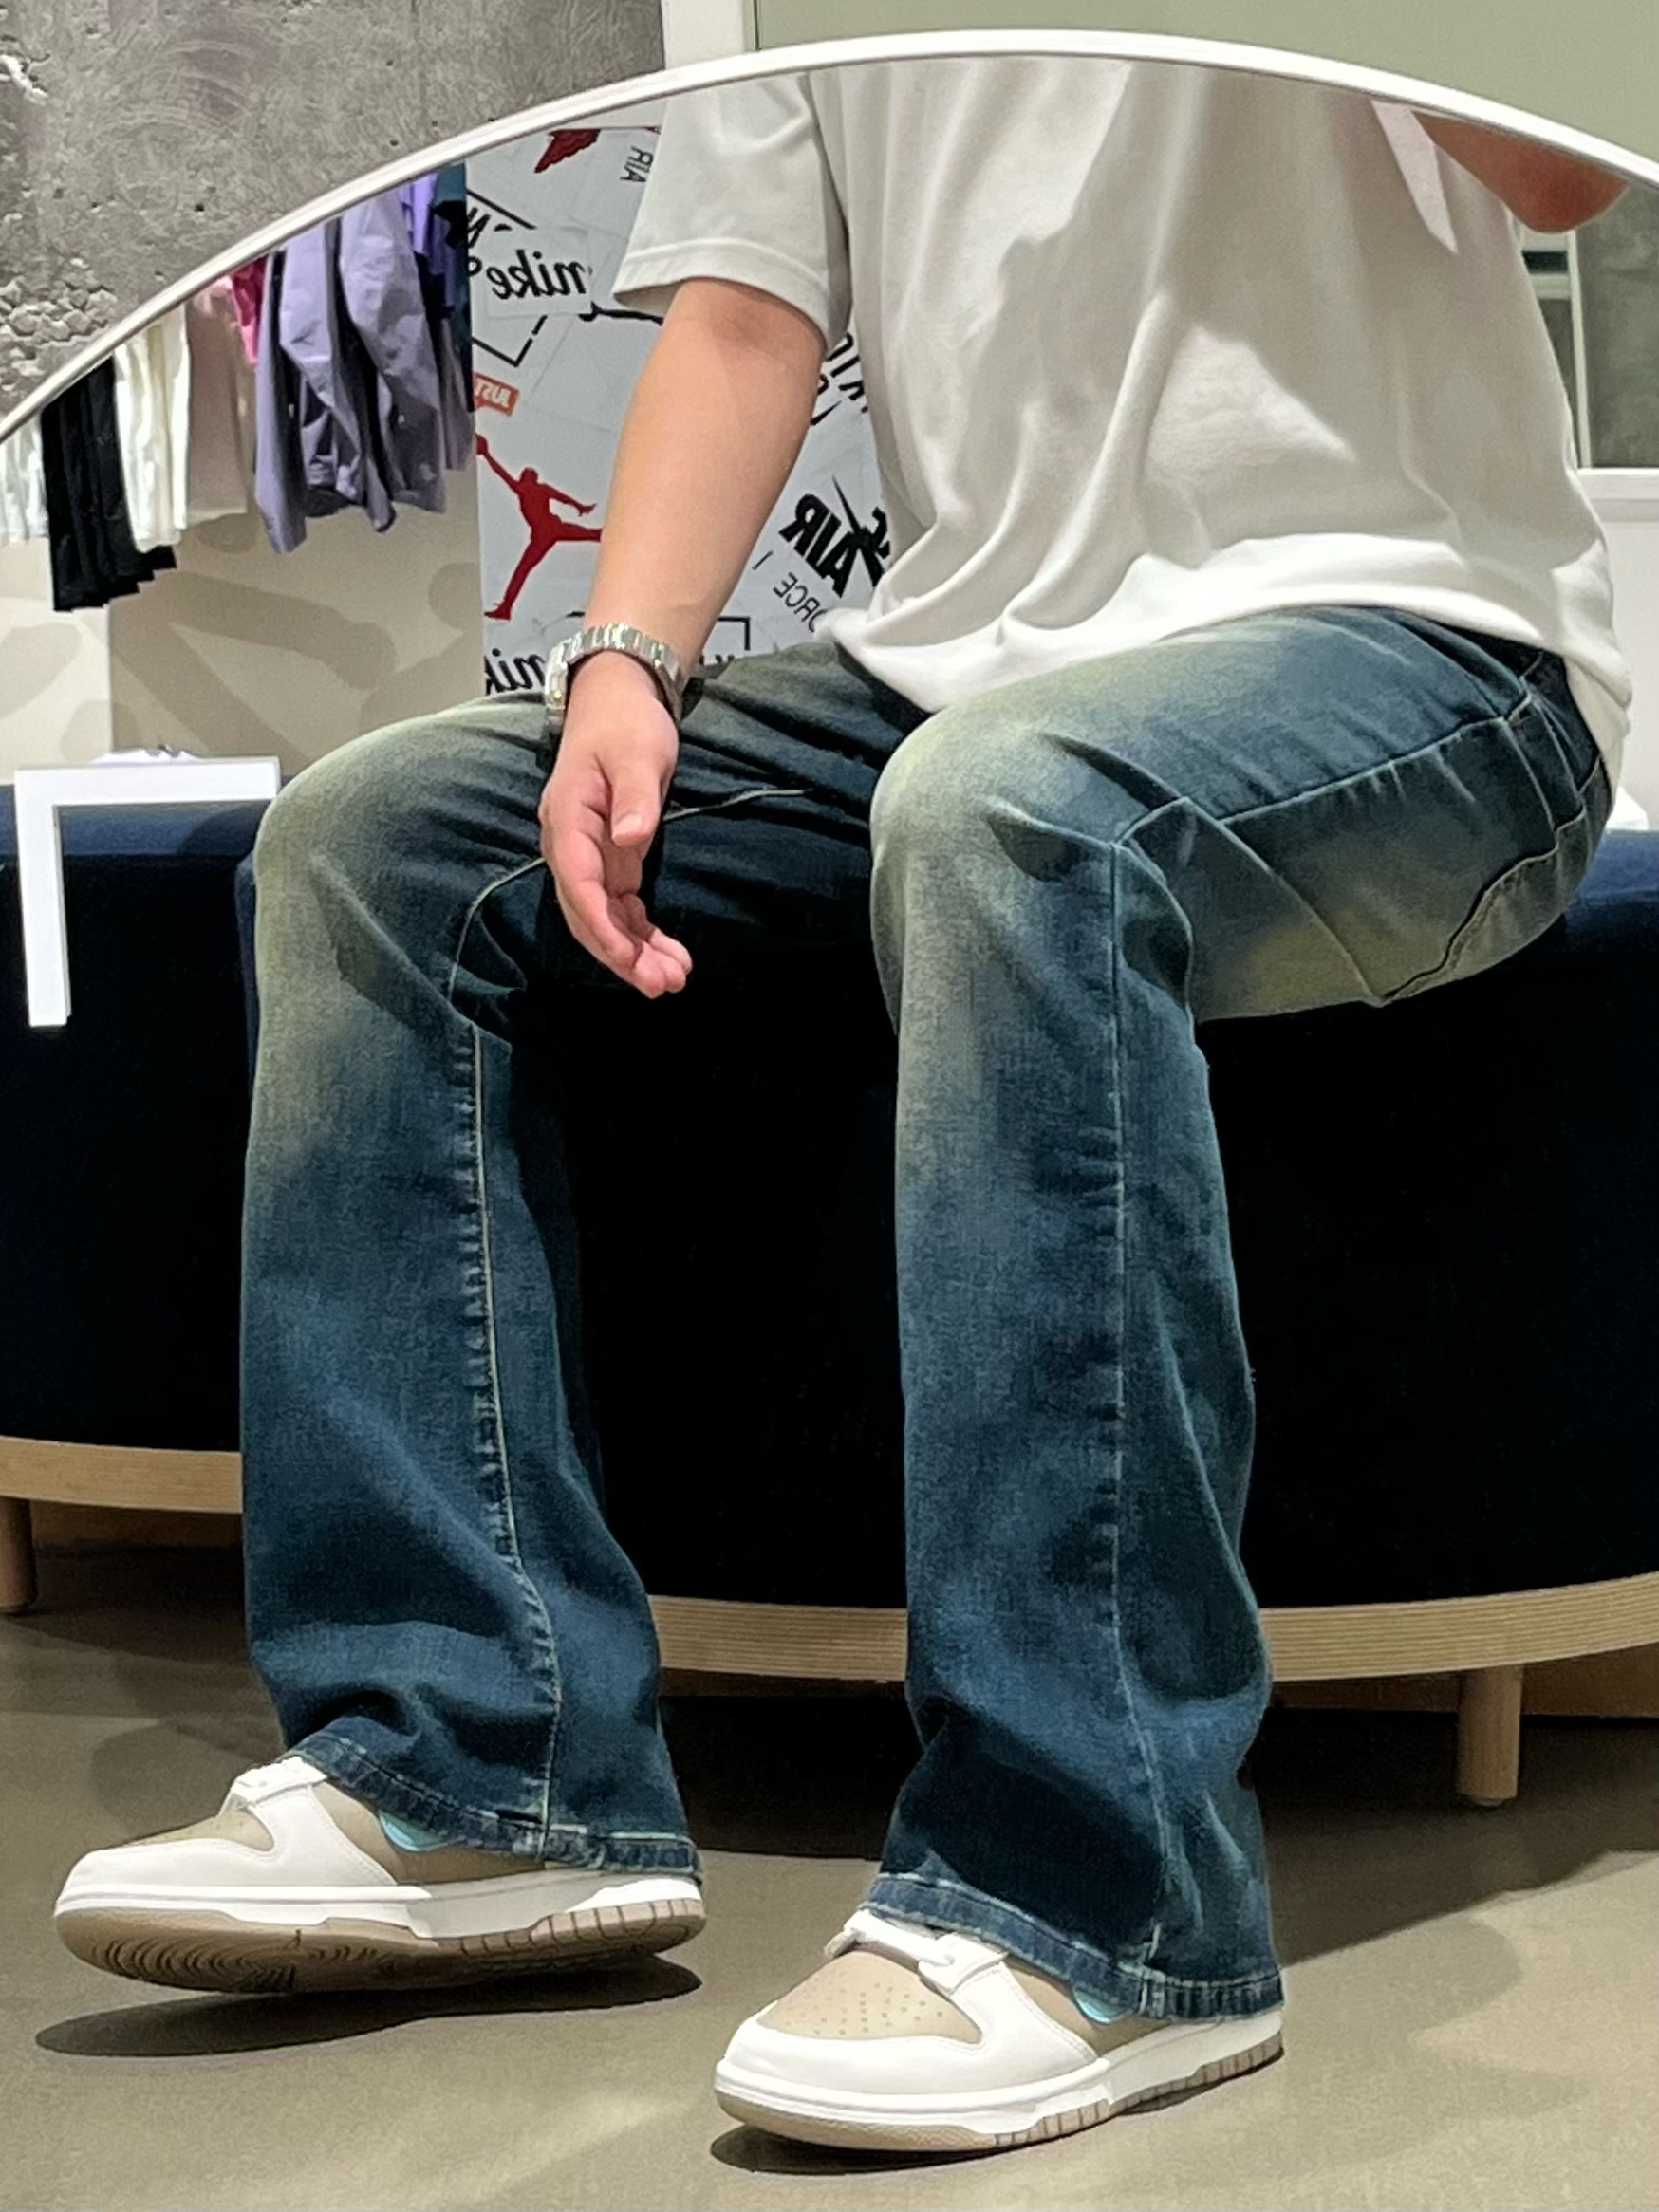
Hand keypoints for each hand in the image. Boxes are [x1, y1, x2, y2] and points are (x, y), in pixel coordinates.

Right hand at [540, 655, 691, 997]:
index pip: (578, 885)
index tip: (628, 958)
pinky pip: (620, 905)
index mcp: (568, 819)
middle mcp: (570, 844)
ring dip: (634, 951)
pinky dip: (641, 933)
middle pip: (587, 913)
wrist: (618, 698)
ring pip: (604, 916)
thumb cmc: (626, 722)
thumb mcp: (638, 752)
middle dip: (621, 954)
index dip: (601, 927)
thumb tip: (630, 839)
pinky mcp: (609, 857)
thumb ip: (635, 796)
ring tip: (673, 979)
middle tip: (662, 985)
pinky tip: (668, 955)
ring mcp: (588, 854)